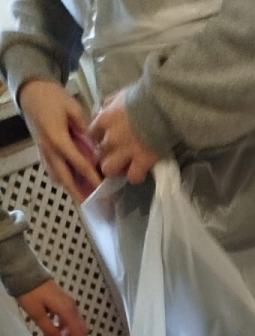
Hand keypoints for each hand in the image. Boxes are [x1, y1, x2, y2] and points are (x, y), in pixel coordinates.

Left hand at [16, 279, 87, 335]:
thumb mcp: (37, 314)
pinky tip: (57, 330)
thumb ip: (50, 331)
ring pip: (75, 324)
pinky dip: (66, 327)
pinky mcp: (63, 301)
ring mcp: (68, 303)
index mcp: (67, 311)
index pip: (79, 334)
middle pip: (81, 329)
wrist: (25, 271)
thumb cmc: (30, 292)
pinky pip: (69, 317)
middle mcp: (72, 307)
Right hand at [18, 80, 101, 200]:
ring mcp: (43, 152)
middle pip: (65, 178)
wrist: (31, 91)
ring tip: (87, 197)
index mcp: (57, 138)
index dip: (91, 178)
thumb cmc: (52, 97)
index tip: (103, 189)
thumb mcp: (73, 107)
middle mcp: (48, 149)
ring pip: (57, 177)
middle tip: (95, 204)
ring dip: (71, 189)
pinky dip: (63, 180)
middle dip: (79, 193)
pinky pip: (52, 171)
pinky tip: (75, 183)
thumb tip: (96, 145)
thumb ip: (85, 128)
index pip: (78, 163)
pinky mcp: (42, 152)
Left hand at [89, 91, 158, 184]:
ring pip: (109, 169)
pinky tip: (140, 170)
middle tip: (116, 155)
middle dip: (106, 155)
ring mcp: (126, 151)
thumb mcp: (120, 95)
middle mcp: (111, 138)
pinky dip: (136, 176)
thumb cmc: (143, 97)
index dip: (97, 139)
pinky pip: (133, 177)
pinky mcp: (142, 161)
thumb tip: (102, 112)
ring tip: (125, 166)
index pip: (90, 134)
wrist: (163, 105)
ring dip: (116, 169)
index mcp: (104, 119)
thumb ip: (109, 105)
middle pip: (99, 154)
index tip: (104, 140)